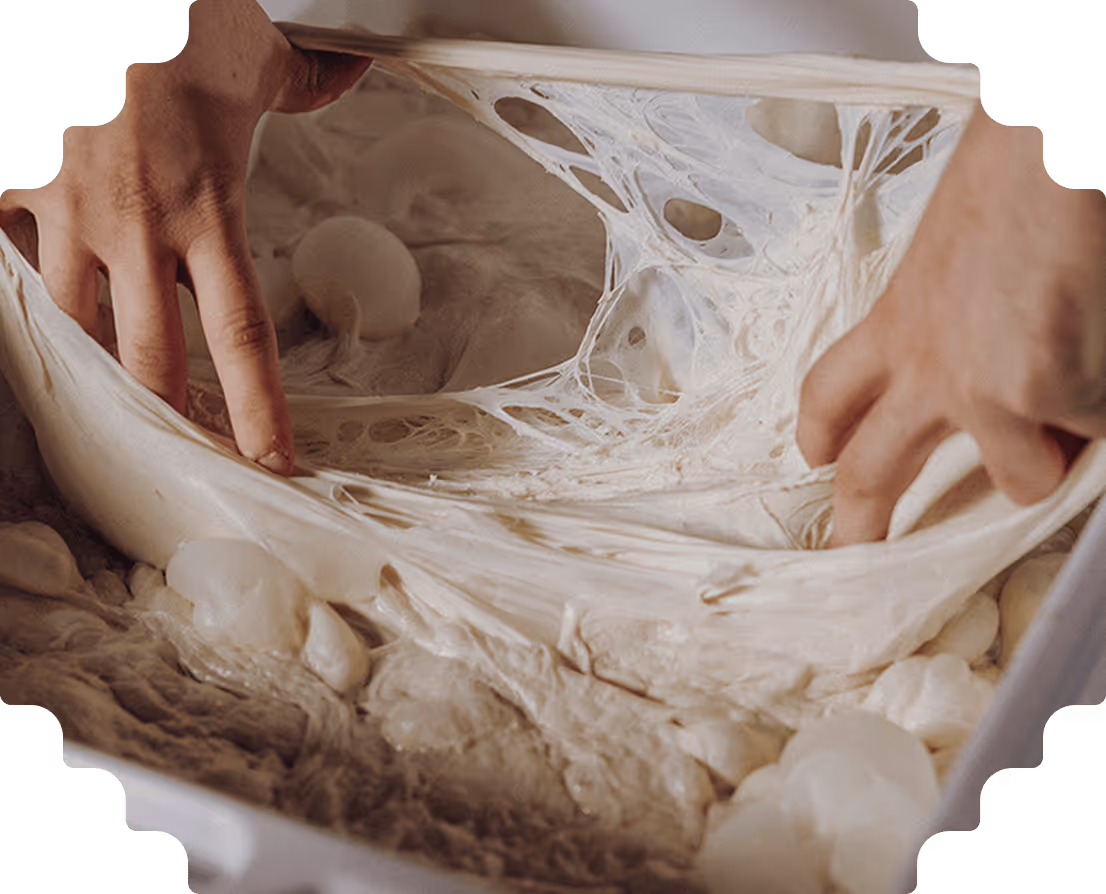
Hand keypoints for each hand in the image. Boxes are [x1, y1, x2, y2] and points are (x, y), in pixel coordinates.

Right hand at [0, 0, 369, 474]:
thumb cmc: (179, 12)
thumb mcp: (259, 55)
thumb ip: (309, 82)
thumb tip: (357, 68)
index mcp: (209, 212)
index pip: (243, 337)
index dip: (258, 411)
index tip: (271, 461)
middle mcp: (138, 228)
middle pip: (152, 357)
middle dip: (164, 414)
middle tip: (177, 451)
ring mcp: (63, 208)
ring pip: (71, 323)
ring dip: (90, 365)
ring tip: (101, 400)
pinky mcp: (6, 178)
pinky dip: (10, 286)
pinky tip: (24, 313)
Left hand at [797, 103, 1105, 546]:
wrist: (1055, 147)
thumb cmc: (1018, 178)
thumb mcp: (954, 253)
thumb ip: (957, 314)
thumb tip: (998, 349)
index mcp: (897, 322)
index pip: (831, 391)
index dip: (821, 430)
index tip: (814, 457)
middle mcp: (926, 369)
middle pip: (871, 471)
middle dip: (862, 522)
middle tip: (853, 551)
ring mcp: (982, 392)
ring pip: (1018, 479)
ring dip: (1049, 456)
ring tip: (1079, 388)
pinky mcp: (1045, 397)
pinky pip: (1091, 438)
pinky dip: (1104, 412)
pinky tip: (1100, 352)